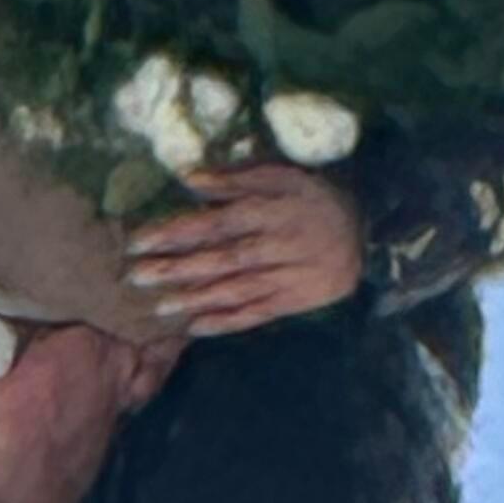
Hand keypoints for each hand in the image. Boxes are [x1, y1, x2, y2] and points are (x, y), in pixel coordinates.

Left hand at [126, 162, 362, 332]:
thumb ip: (234, 178)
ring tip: (160, 306)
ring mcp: (286, 277)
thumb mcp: (280, 175)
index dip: (175, 232)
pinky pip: (256, 314)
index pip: (213, 223)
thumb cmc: (313, 197)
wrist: (366, 233)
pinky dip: (227, 322)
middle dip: (176, 269)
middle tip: (137, 276)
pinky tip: (198, 327)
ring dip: (195, 299)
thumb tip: (188, 177)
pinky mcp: (294, 301)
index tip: (139, 240)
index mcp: (268, 211)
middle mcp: (275, 246)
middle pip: (219, 259)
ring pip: (234, 290)